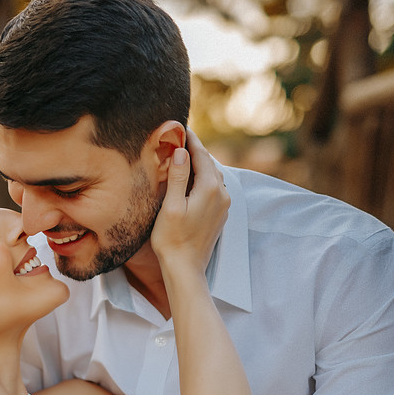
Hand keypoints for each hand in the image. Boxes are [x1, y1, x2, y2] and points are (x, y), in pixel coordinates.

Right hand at [150, 128, 227, 270]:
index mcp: (210, 188)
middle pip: (209, 163)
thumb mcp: (170, 206)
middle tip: (180, 137)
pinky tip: (191, 180)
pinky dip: (202, 178)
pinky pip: (213, 188)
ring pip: (212, 175)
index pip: (201, 154)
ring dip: (199, 164)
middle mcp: (222, 194)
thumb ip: (176, 177)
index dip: (190, 139)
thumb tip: (180, 151)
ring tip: (183, 155)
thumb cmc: (172, 239)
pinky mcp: (219, 215)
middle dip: (195, 149)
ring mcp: (223, 205)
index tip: (180, 125)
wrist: (185, 268)